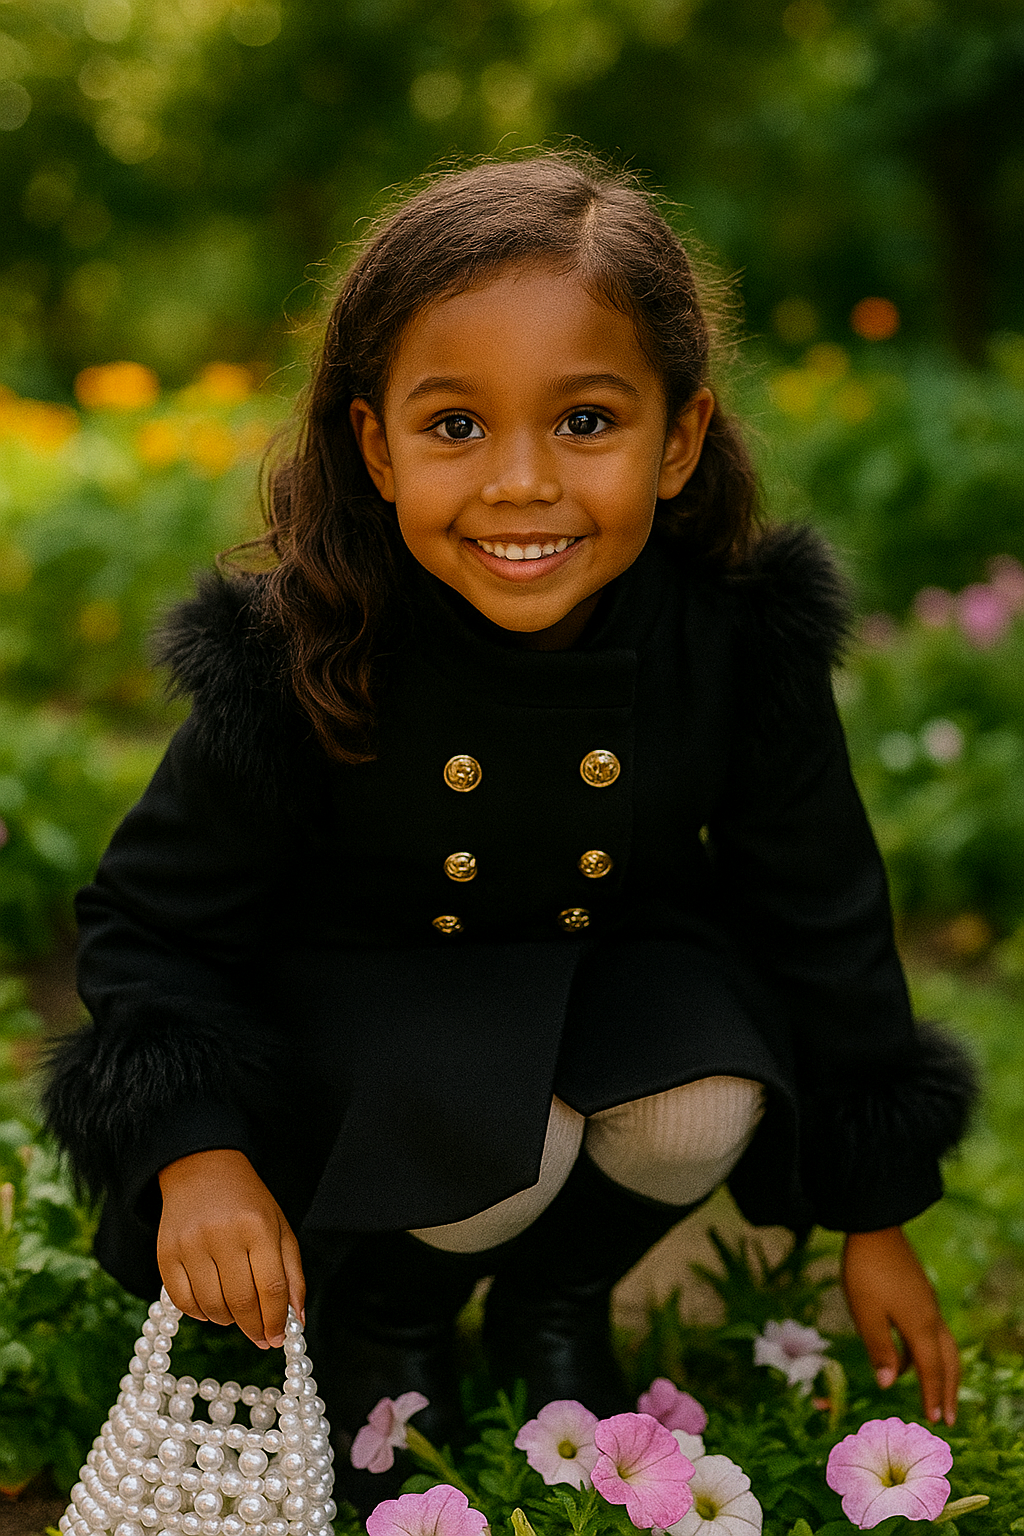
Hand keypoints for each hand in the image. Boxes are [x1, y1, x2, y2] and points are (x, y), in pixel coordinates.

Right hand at [157, 1149, 304, 1349]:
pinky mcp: (166, 1252)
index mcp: (257, 1226)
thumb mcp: (279, 1227)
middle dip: (254, 1328)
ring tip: (237, 1314)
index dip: (276, 1319)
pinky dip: (200, 1314)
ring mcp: (190, 1244)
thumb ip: (291, 1273)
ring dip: (228, 1321)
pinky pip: (183, 1302)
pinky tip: (212, 1307)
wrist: (202, 1168)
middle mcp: (222, 1234)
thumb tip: (297, 1321)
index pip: (271, 1287)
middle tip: (261, 1338)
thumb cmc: (248, 1203)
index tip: (278, 1338)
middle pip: (241, 1301)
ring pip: (212, 1306)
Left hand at [842, 1226, 958, 1425]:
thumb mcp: (866, 1314)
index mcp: (919, 1326)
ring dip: (942, 1372)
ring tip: (933, 1393)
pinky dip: (929, 1352)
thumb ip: (879, 1349)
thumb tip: (888, 1385)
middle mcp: (930, 1317)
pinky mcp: (919, 1293)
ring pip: (943, 1346)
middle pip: (948, 1361)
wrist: (874, 1226)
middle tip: (947, 1418)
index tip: (936, 1421)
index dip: (934, 1396)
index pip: (932, 1370)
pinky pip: (932, 1332)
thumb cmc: (865, 1271)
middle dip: (948, 1391)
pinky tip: (910, 1357)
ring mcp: (927, 1303)